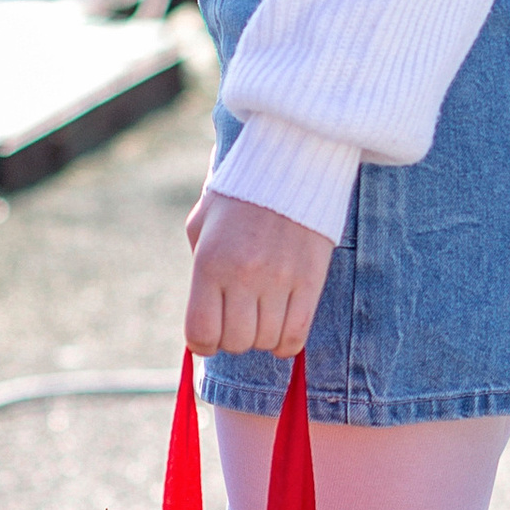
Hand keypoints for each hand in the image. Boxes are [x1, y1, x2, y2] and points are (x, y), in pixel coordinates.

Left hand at [185, 186, 336, 356]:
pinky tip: (282, 328)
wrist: (290, 165)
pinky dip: (286, 343)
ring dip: (262, 338)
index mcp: (210, 263)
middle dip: (234, 339)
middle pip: (236, 342)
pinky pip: (297, 336)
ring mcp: (279, 279)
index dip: (204, 344)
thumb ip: (199, 271)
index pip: (201, 334)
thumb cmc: (239, 198)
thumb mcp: (202, 226)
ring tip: (262, 317)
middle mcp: (243, 275)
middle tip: (239, 320)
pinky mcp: (310, 280)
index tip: (210, 336)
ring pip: (266, 341)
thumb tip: (205, 318)